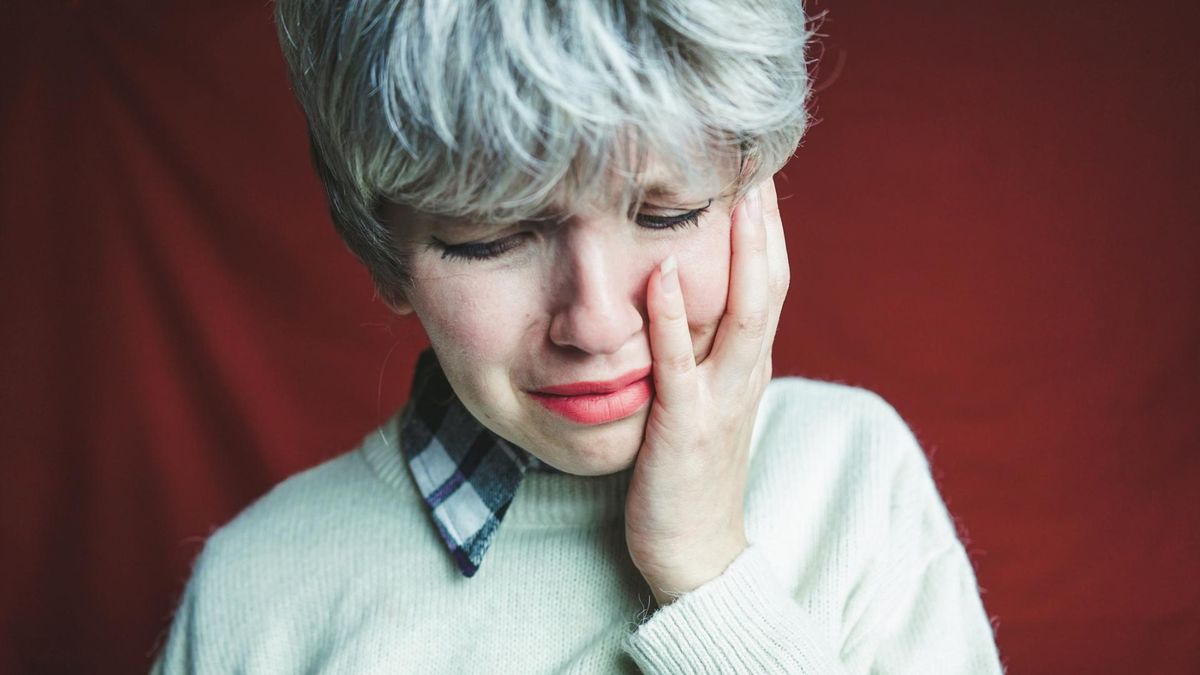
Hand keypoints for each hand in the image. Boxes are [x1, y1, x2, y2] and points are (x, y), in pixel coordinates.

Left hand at [625, 176, 789, 606]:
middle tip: (755, 159)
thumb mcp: (707, 399)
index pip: (766, 280)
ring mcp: (722, 399)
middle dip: (763, 222)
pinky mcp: (686, 427)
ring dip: (739, 254)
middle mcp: (746, 373)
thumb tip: (683, 296)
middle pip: (767, 283)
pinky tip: (659, 275)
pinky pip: (679, 365)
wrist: (695, 552)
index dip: (765, 225)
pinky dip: (671, 319)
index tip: (755, 170)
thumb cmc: (691, 471)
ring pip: (743, 314)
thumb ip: (705, 350)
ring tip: (732, 196)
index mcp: (749, 363)